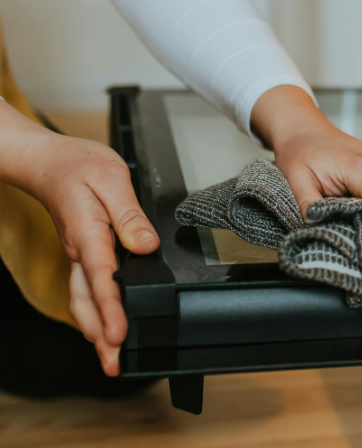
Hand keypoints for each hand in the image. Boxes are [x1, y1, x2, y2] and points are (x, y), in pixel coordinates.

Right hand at [5, 114, 158, 375]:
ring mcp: (78, 254)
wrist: (48, 161)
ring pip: (82, 299)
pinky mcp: (82, 254)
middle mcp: (80, 249)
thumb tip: (146, 245)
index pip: (102, 276)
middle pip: (86, 300)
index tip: (118, 334)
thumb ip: (130, 214)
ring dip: (95, 330)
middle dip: (99, 335)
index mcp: (88, 232)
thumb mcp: (111, 178)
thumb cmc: (78, 166)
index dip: (111, 307)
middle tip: (114, 365)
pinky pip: (85, 290)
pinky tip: (104, 327)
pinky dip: (94, 313)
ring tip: (111, 358)